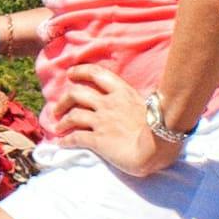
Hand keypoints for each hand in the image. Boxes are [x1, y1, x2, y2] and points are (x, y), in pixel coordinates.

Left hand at [46, 65, 180, 177]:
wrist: (157, 147)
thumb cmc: (161, 127)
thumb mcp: (148, 106)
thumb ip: (136, 103)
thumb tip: (138, 103)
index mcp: (122, 92)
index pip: (97, 74)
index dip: (81, 71)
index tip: (71, 73)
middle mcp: (108, 103)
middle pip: (77, 93)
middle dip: (64, 99)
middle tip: (57, 107)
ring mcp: (101, 121)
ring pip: (73, 115)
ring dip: (62, 120)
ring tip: (57, 126)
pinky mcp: (97, 140)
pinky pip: (75, 138)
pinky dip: (65, 140)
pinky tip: (61, 143)